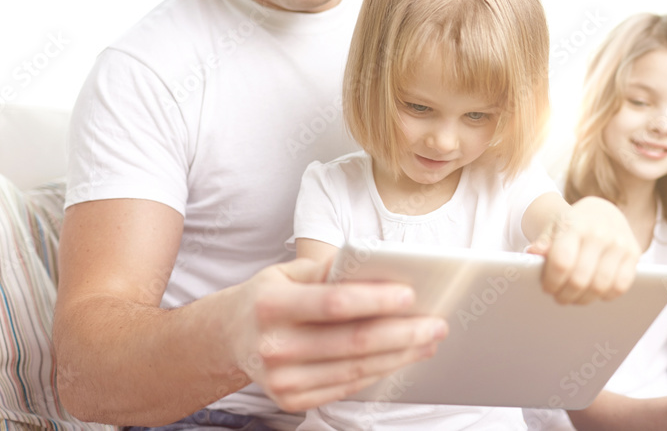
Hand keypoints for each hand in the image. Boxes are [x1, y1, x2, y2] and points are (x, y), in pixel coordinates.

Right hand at [226, 257, 447, 411]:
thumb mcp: (288, 272)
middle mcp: (273, 346)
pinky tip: (401, 358)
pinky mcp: (291, 400)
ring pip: (355, 369)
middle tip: (436, 323)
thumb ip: (329, 269)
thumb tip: (379, 266)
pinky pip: (347, 387)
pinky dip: (379, 372)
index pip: (334, 303)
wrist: (230, 338)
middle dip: (402, 333)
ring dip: (400, 356)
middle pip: (352, 342)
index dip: (376, 300)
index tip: (411, 295)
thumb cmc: (269, 297)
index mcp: (271, 305)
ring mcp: (281, 380)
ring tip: (428, 340)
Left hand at [527, 196, 640, 303]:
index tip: (547, 288)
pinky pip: (621, 285)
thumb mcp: (553, 228)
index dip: (552, 281)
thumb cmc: (572, 224)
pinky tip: (595, 292)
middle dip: (566, 295)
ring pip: (600, 286)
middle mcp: (599, 233)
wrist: (600, 212)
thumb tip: (532, 253)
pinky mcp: (633, 253)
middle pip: (580, 279)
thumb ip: (543, 242)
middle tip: (559, 298)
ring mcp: (619, 243)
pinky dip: (606, 295)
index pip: (562, 262)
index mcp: (575, 225)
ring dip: (584, 299)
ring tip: (575, 297)